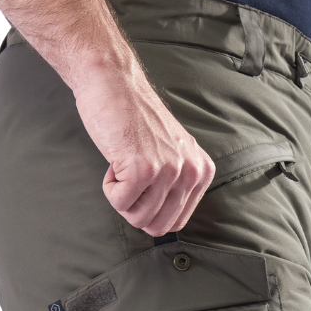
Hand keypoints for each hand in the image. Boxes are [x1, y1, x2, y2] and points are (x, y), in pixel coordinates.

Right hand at [74, 69, 215, 236]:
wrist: (113, 83)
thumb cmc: (134, 118)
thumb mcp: (170, 154)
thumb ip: (176, 186)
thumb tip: (164, 224)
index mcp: (202, 172)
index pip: (176, 223)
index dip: (149, 210)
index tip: (143, 182)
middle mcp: (191, 172)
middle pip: (157, 226)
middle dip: (134, 209)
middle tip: (129, 178)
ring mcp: (168, 171)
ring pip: (138, 218)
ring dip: (121, 197)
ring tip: (124, 165)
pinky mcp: (143, 168)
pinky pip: (119, 203)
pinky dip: (109, 187)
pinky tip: (116, 159)